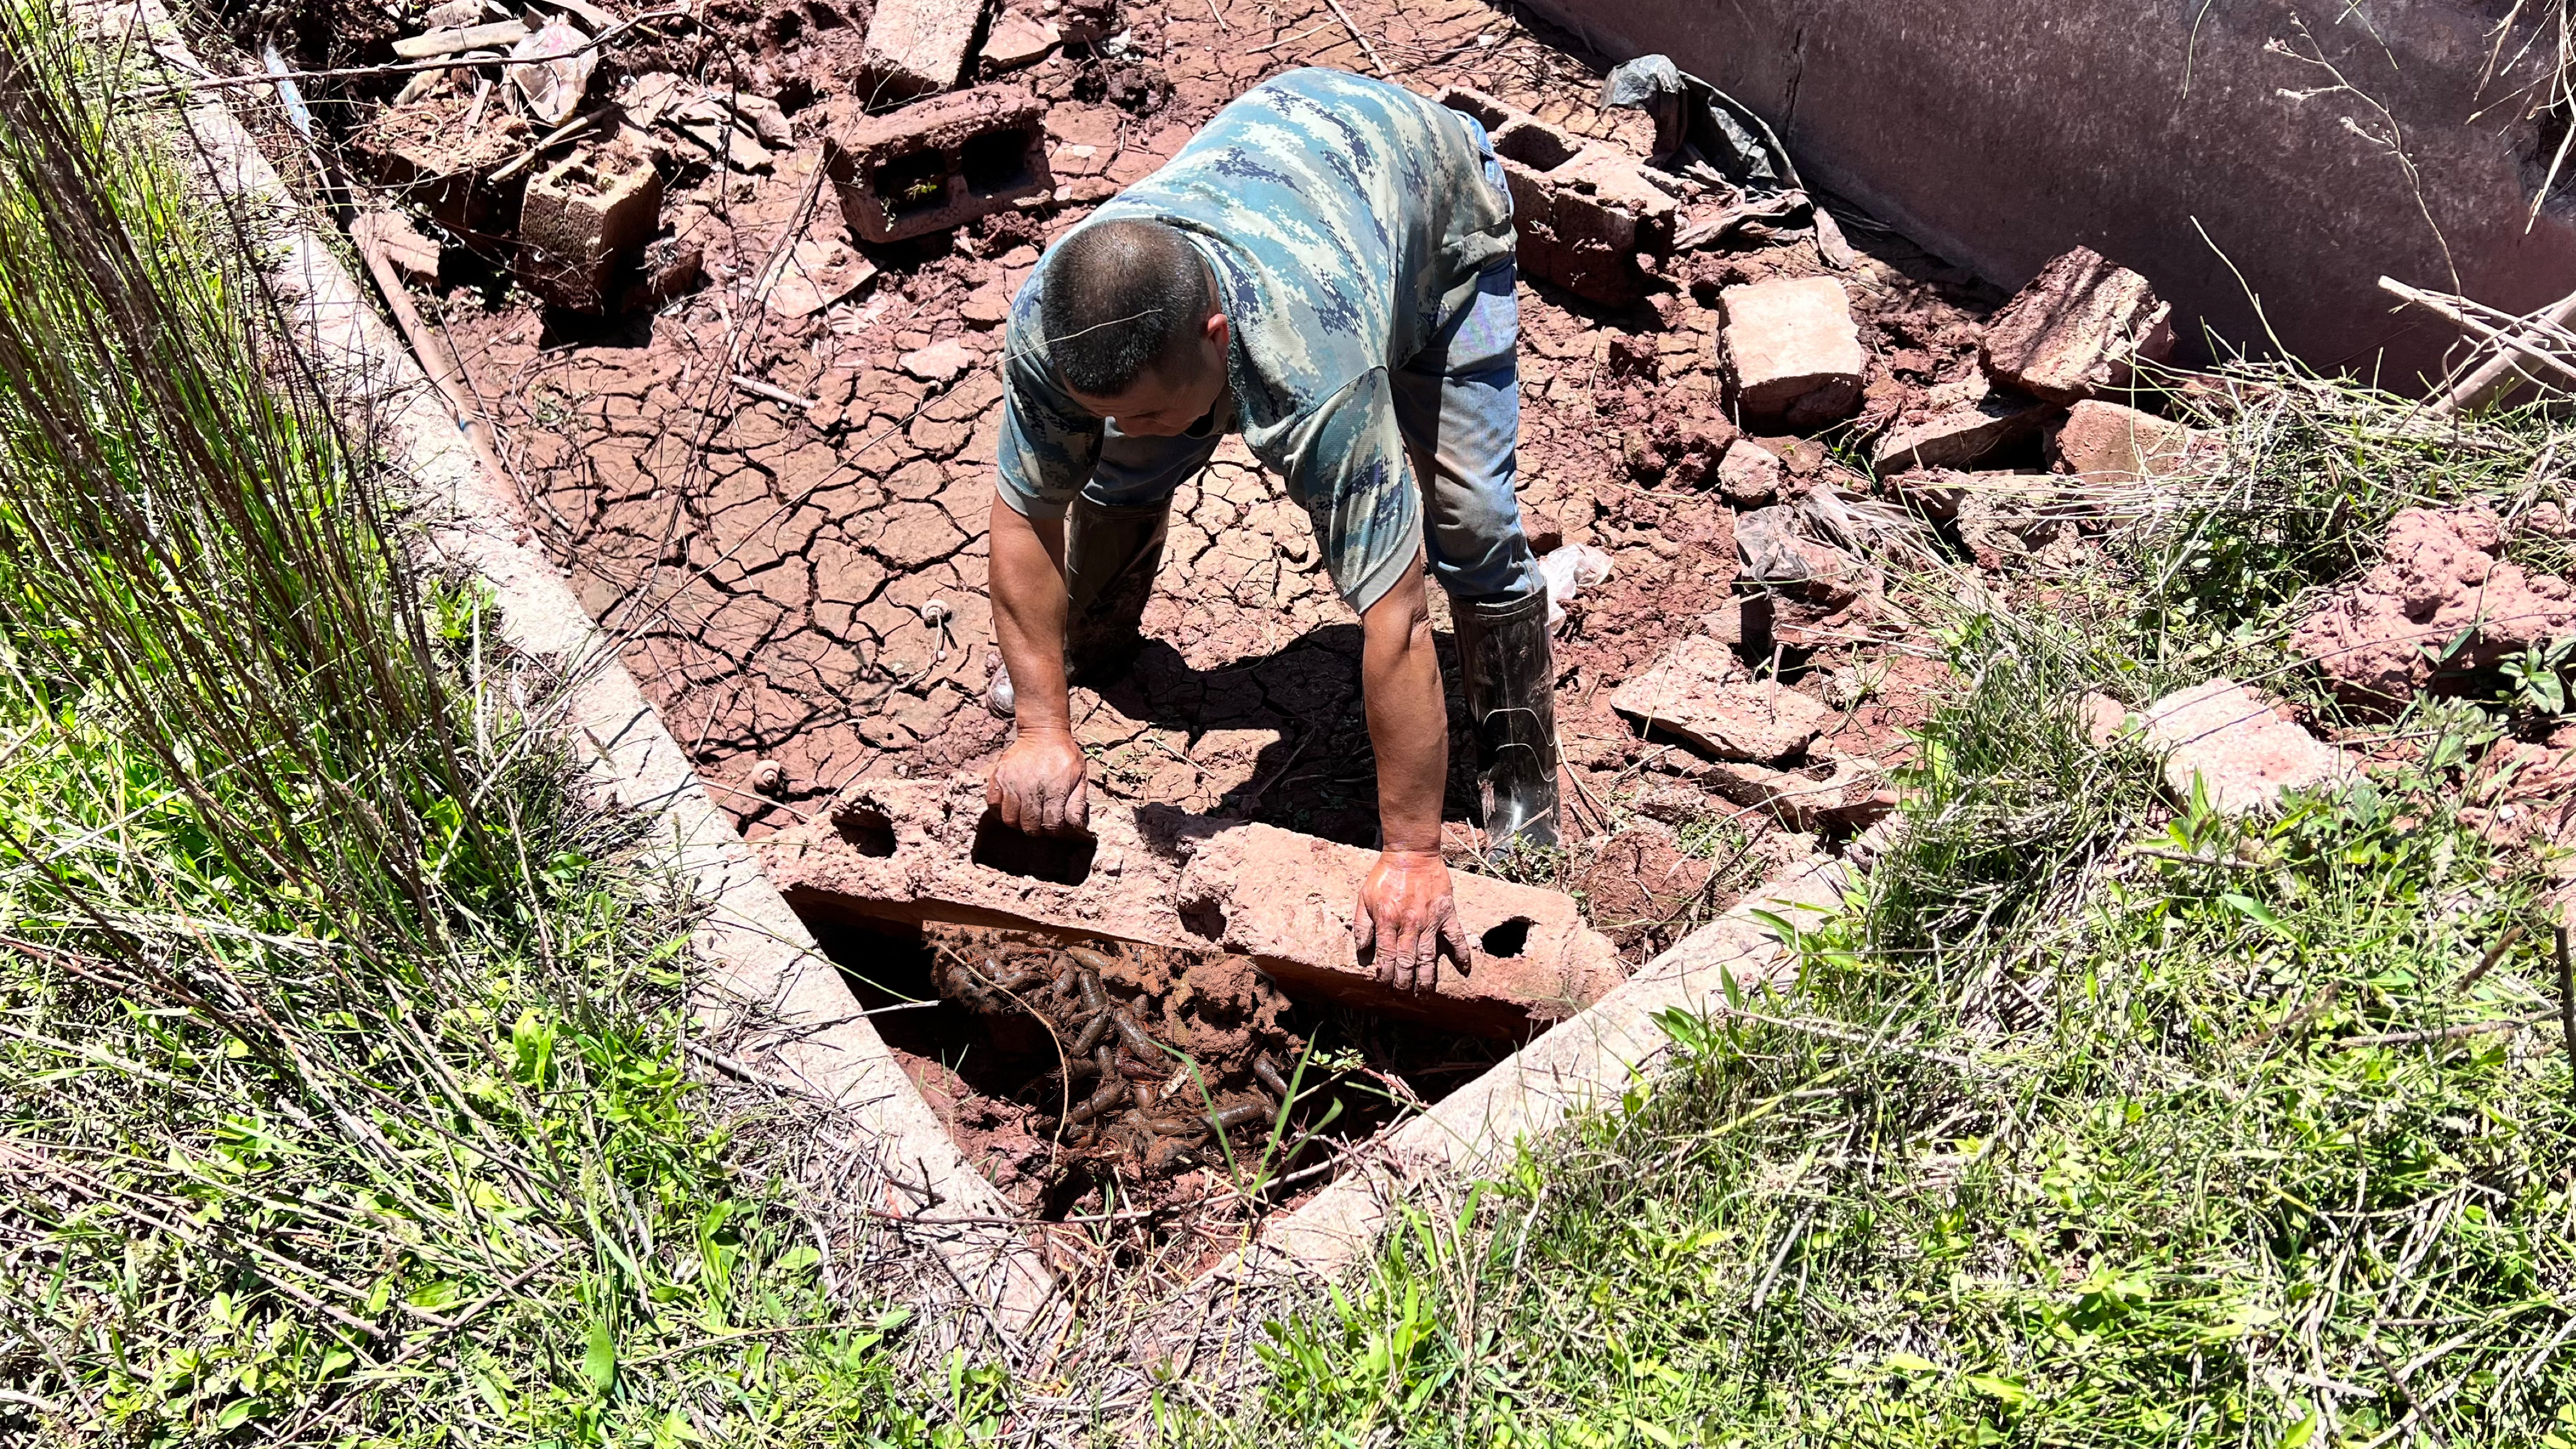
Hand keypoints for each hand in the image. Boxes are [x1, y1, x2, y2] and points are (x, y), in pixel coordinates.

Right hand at [986, 726, 1087, 832]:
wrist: (1044, 732)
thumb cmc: (1064, 756)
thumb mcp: (1080, 777)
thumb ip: (1077, 803)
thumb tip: (1075, 825)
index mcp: (1055, 791)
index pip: (1051, 825)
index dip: (1053, 830)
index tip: (1053, 825)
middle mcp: (1032, 789)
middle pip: (1029, 825)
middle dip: (1036, 829)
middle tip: (1038, 823)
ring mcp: (1012, 784)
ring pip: (1010, 819)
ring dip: (1017, 823)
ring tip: (1024, 818)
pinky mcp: (998, 778)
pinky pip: (993, 804)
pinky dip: (999, 812)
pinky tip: (1009, 809)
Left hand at [1353, 848, 1470, 993]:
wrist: (1411, 853)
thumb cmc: (1385, 876)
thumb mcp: (1364, 898)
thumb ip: (1362, 926)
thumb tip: (1362, 953)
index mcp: (1387, 921)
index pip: (1386, 956)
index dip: (1384, 975)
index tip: (1384, 986)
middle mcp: (1409, 924)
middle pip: (1407, 962)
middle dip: (1404, 983)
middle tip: (1402, 996)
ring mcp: (1430, 920)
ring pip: (1429, 957)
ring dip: (1426, 979)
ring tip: (1424, 995)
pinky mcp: (1447, 914)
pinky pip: (1457, 938)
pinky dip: (1461, 954)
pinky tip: (1464, 970)